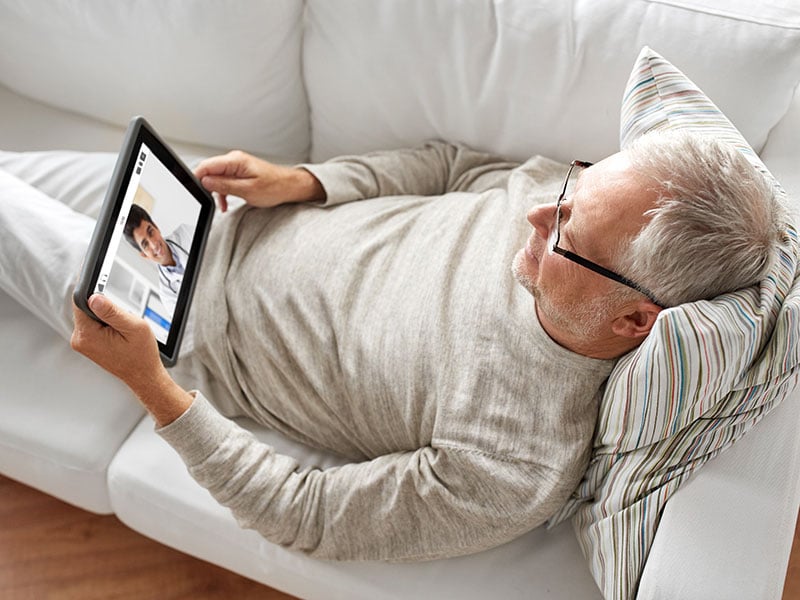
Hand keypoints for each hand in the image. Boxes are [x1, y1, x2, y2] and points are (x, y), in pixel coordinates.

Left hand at [71, 295, 192, 425]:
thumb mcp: (133, 327)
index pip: (81, 300)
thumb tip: (94, 297)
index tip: (106, 291)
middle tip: (122, 319)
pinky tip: (118, 334)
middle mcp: (79, 339)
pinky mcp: (87, 343)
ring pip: (90, 315)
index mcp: (87, 335)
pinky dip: (105, 323)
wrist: (143, 375)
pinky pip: (92, 324)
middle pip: (85, 307)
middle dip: (104, 306)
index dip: (93, 291)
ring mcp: (82, 343)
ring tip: (122, 330)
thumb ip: (112, 311)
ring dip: (106, 316)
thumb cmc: (141, 355)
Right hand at [194, 150, 324, 211]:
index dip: (197, 178)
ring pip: (216, 177)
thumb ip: (224, 185)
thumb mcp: (247, 190)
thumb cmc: (274, 187)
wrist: (289, 186)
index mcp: (235, 161)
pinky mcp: (239, 172)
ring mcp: (236, 166)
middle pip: (209, 170)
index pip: (207, 165)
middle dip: (206, 186)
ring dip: (216, 192)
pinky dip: (223, 192)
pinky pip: (224, 180)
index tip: (194, 190)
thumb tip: (205, 182)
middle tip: (208, 201)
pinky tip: (225, 203)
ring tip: (222, 205)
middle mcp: (234, 160)